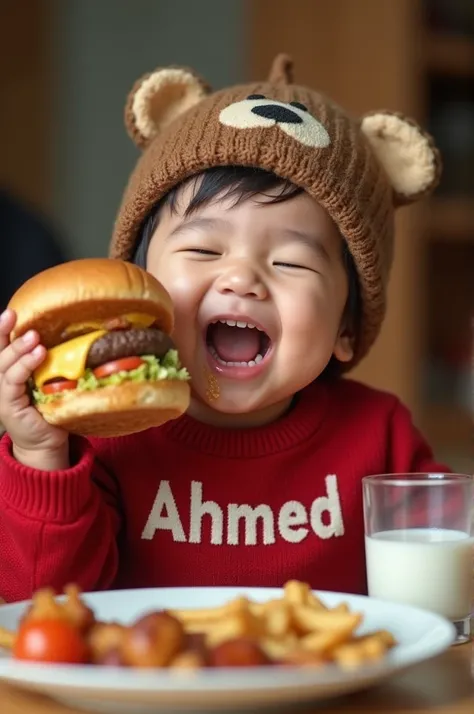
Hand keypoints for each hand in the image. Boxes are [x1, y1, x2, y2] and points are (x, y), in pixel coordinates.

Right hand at [0, 309, 68, 469]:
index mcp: (9, 371)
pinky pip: (13, 382)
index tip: (11, 312)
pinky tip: (37, 356)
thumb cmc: (50, 410)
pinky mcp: (9, 406)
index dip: (3, 329)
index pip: (2, 346)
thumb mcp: (49, 381)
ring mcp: (4, 393)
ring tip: (34, 338)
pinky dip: (24, 367)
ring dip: (19, 349)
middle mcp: (2, 380)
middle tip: (16, 316)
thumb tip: (72, 338)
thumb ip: (51, 363)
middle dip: (5, 332)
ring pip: (5, 365)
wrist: (45, 443)